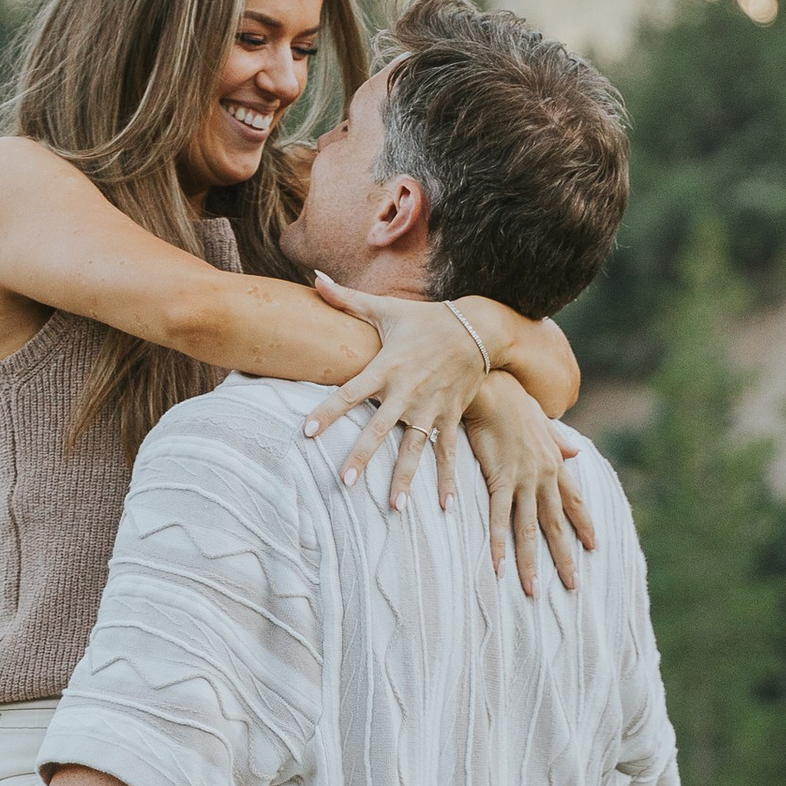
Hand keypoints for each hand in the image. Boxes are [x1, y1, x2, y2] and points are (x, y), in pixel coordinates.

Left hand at [299, 279, 497, 509]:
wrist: (478, 328)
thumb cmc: (424, 320)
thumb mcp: (385, 309)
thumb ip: (346, 300)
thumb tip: (314, 277)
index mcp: (386, 368)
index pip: (350, 393)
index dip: (328, 411)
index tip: (307, 431)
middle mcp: (407, 392)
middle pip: (379, 428)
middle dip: (363, 455)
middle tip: (345, 482)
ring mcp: (431, 407)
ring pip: (415, 448)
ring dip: (405, 477)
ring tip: (393, 507)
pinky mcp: (451, 416)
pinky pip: (447, 452)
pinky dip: (447, 479)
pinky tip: (444, 508)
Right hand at [459, 372, 595, 597]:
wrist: (492, 388)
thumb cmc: (512, 400)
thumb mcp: (542, 422)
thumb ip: (558, 441)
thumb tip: (577, 451)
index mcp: (555, 463)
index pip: (574, 501)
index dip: (584, 525)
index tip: (595, 547)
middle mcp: (544, 475)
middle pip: (556, 524)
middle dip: (564, 558)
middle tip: (573, 586)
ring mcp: (524, 479)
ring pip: (530, 529)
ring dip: (531, 562)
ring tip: (533, 591)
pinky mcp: (500, 478)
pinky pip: (500, 517)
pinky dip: (499, 543)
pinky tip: (498, 566)